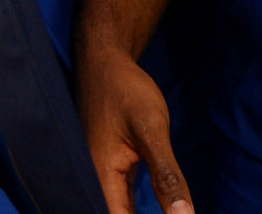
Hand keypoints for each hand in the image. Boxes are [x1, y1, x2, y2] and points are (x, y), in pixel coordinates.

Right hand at [76, 42, 194, 213]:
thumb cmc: (126, 90)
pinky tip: (157, 211)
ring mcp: (100, 174)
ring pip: (118, 210)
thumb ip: (167, 177)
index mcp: (100, 175)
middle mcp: (94, 179)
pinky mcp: (109, 168)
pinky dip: (135, 209)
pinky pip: (121, 200)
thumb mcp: (152, 130)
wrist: (104, 61)